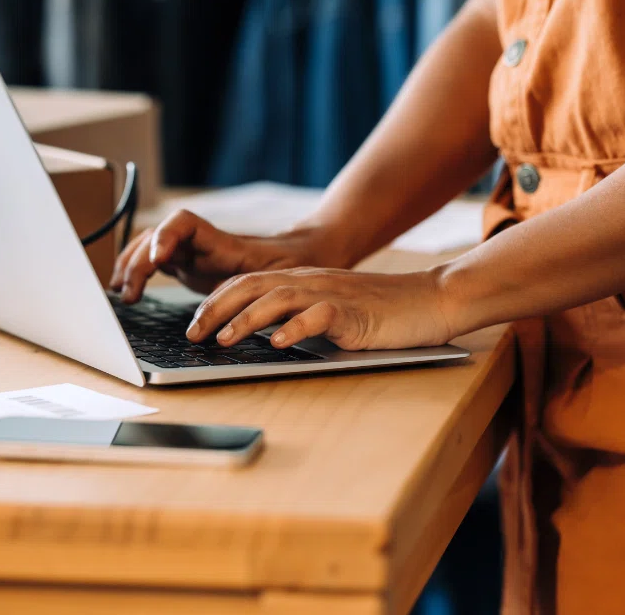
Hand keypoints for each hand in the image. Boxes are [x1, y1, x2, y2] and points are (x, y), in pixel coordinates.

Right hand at [109, 210, 340, 301]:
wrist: (292, 260)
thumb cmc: (288, 267)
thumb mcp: (279, 275)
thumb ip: (259, 284)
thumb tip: (239, 304)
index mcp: (220, 240)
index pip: (183, 223)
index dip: (165, 236)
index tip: (157, 259)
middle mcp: (197, 242)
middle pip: (154, 238)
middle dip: (137, 263)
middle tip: (129, 294)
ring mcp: (187, 252)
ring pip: (146, 247)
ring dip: (128, 265)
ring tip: (120, 292)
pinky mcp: (183, 265)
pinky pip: (149, 262)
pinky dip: (133, 272)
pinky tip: (124, 290)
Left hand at [185, 267, 459, 350]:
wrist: (430, 299)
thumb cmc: (379, 310)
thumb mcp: (328, 308)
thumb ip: (296, 315)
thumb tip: (259, 336)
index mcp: (300, 280)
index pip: (246, 282)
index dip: (215, 301)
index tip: (193, 324)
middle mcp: (310, 282)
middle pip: (251, 286)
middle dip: (216, 309)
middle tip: (194, 334)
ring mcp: (331, 295)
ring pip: (277, 298)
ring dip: (246, 319)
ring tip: (225, 340)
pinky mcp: (354, 312)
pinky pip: (319, 316)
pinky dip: (295, 329)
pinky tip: (277, 344)